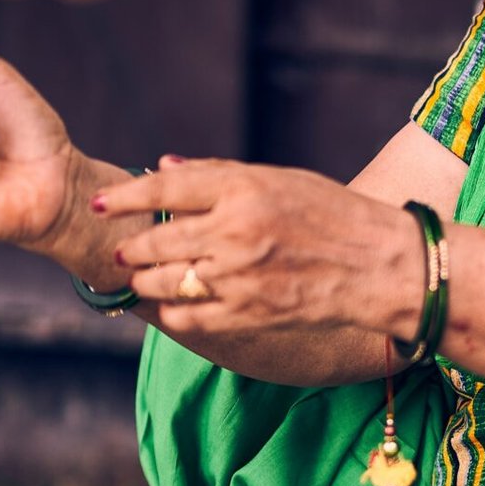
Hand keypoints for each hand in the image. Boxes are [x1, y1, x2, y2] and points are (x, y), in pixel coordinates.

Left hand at [95, 160, 426, 342]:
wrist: (380, 267)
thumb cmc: (335, 215)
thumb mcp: (281, 178)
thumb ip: (219, 174)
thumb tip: (165, 167)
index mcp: (244, 190)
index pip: (165, 190)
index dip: (128, 198)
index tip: (104, 205)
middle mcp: (235, 232)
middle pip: (158, 241)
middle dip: (133, 248)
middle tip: (123, 250)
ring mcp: (239, 277)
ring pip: (166, 282)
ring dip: (145, 282)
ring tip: (141, 279)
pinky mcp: (248, 314)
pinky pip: (189, 318)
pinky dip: (172, 313)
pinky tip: (169, 307)